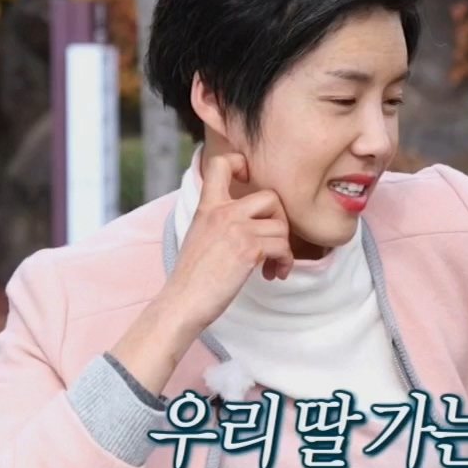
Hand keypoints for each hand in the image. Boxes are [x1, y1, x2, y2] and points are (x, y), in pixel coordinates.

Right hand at [110, 153, 292, 397]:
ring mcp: (236, 229)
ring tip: (273, 266)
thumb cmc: (192, 278)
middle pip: (270, 197)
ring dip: (284, 249)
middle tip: (274, 244)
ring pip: (282, 226)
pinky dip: (285, 262)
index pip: (222, 164)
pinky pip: (284, 247)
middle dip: (280, 222)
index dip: (242, 164)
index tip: (251, 184)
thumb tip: (249, 221)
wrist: (183, 302)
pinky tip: (273, 274)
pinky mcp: (248, 249)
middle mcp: (222, 212)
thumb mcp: (200, 236)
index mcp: (208, 206)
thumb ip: (220, 221)